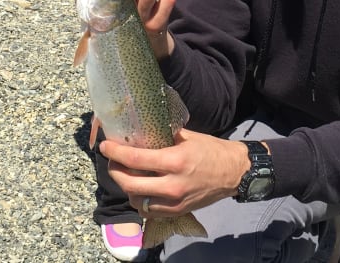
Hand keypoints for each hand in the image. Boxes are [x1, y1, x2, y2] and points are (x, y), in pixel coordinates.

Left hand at [101, 129, 248, 216]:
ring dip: (126, 187)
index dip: (115, 153)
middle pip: (130, 184)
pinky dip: (139, 199)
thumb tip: (141, 128)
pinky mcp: (177, 211)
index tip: (105, 146)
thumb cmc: (211, 150)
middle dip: (115, 172)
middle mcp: (173, 184)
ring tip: (125, 174)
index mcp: (175, 161)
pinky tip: (140, 188)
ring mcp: (174, 202)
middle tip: (112, 160)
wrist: (234, 173)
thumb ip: (163, 135)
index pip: (135, 160)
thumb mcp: (187, 136)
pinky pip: (149, 210)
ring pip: (137, 200)